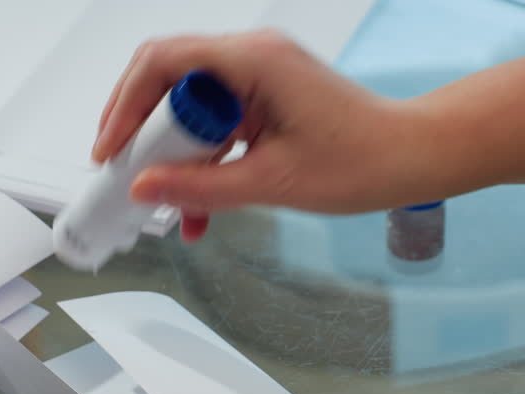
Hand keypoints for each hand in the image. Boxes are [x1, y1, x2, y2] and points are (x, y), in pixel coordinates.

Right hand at [92, 31, 422, 240]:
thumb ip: (201, 186)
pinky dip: (204, 159)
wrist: (412, 157)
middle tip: (127, 175)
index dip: (124, 107)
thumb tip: (146, 188)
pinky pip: (217, 122)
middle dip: (143, 133)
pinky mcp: (267, 97)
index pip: (162, 64)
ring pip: (191, 108)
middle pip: (168, 81)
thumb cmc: (364, 159)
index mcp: (254, 61)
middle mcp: (254, 57)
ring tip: (169, 204)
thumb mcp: (271, 182)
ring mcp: (260, 76)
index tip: (111, 150)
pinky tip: (201, 205)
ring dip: (176, 157)